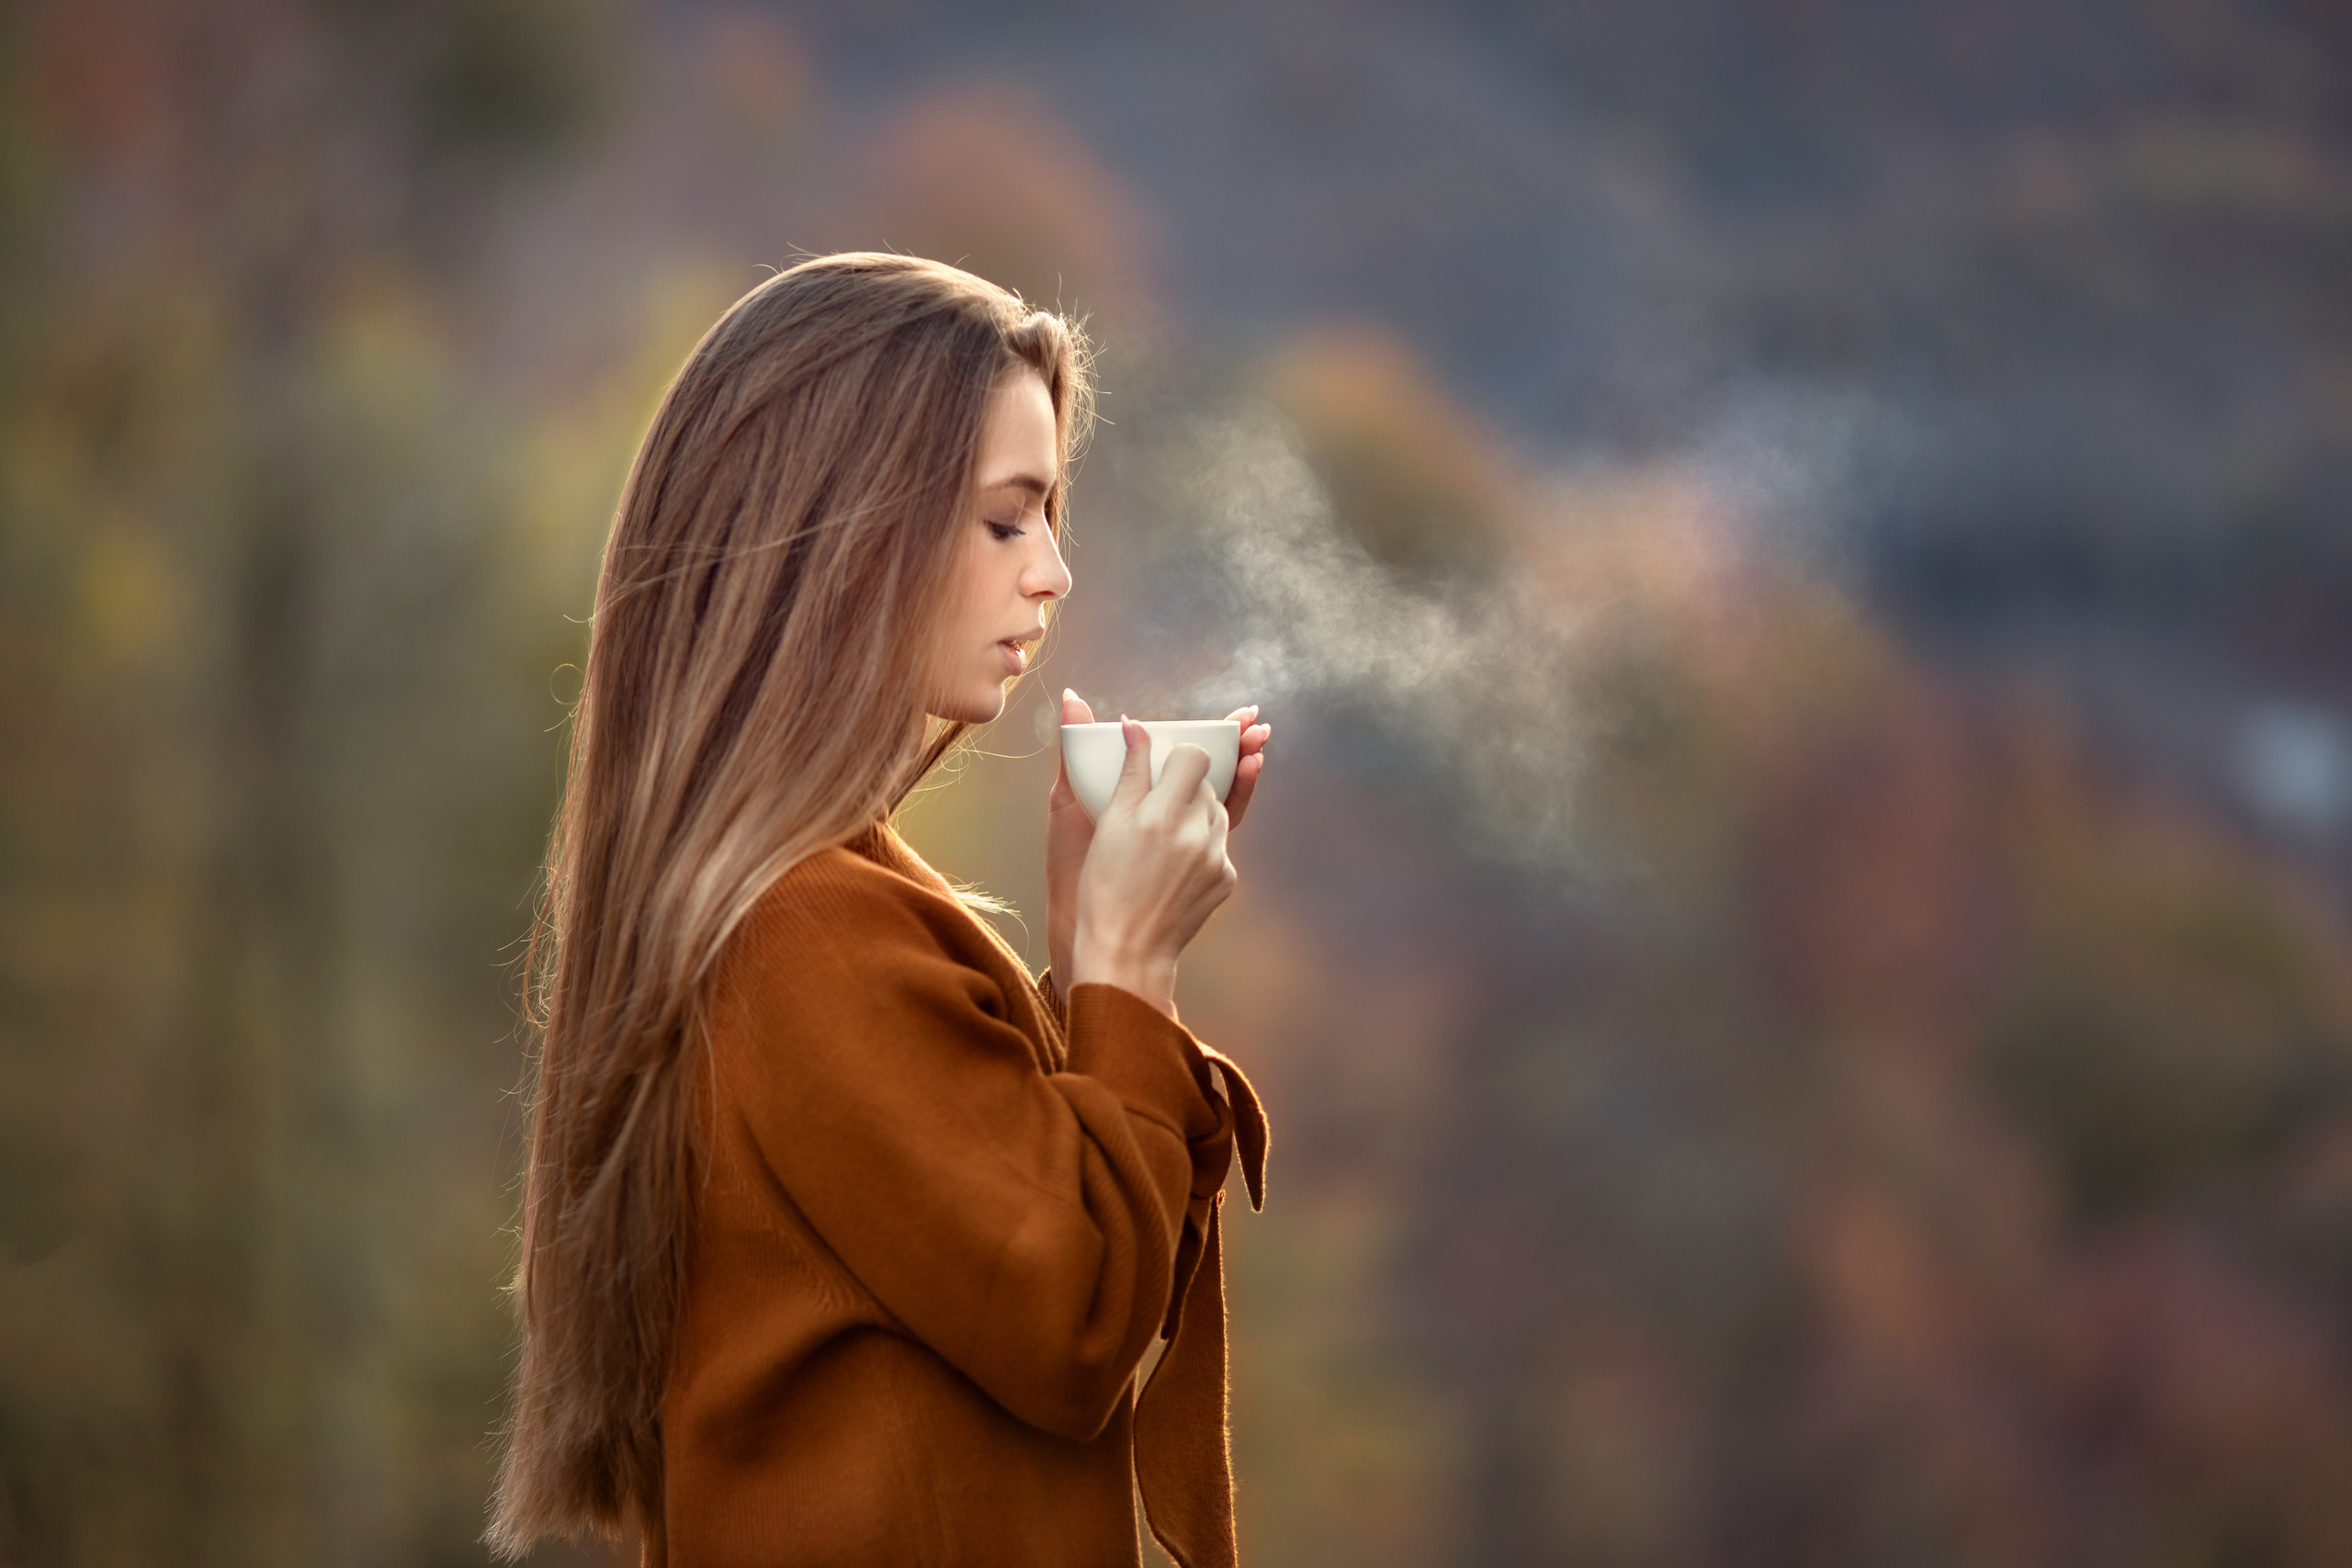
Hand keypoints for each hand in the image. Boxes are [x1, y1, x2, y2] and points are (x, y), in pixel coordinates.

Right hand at [1045, 693, 1271, 1003]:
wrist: (1127, 950)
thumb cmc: (1105, 887)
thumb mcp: (1108, 823)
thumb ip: (1129, 770)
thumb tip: (1134, 725)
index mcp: (1162, 814)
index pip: (1195, 755)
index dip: (1181, 755)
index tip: (1166, 763)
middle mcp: (1197, 833)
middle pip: (1208, 783)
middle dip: (1187, 785)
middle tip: (1160, 804)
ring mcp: (1217, 858)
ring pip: (1218, 812)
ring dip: (1198, 813)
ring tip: (1165, 836)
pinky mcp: (1227, 880)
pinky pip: (1221, 845)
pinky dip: (1203, 845)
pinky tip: (1175, 863)